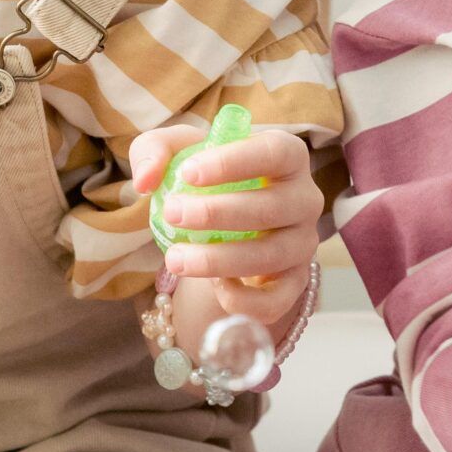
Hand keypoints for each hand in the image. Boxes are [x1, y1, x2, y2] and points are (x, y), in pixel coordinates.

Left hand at [128, 118, 323, 320]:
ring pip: (270, 256)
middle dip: (217, 213)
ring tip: (175, 258)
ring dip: (219, 259)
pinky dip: (245, 300)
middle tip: (172, 213)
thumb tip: (146, 180)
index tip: (188, 174)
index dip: (233, 162)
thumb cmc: (207, 176)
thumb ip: (156, 151)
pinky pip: (277, 300)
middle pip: (272, 207)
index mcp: (287, 156)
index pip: (274, 153)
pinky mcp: (294, 282)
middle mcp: (304, 199)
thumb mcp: (177, 152)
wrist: (224, 220)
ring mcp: (302, 243)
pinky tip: (214, 286)